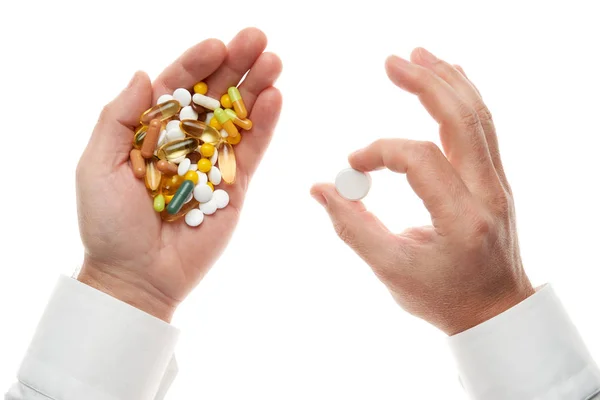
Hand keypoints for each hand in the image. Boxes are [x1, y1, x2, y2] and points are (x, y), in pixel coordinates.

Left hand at [76, 28, 281, 321]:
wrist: (137, 275)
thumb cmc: (108, 223)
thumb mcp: (97, 164)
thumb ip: (118, 118)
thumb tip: (142, 74)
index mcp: (151, 131)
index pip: (177, 87)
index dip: (196, 63)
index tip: (217, 44)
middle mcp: (185, 141)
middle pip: (214, 96)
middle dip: (237, 65)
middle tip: (258, 38)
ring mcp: (212, 162)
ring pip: (238, 118)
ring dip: (257, 88)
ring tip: (275, 61)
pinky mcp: (234, 185)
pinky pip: (251, 151)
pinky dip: (265, 125)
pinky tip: (275, 98)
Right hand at [311, 48, 533, 334]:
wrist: (496, 311)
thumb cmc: (443, 298)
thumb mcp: (391, 270)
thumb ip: (352, 227)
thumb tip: (321, 188)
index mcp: (462, 220)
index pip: (420, 160)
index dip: (380, 152)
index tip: (352, 167)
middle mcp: (489, 193)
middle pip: (462, 120)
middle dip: (425, 84)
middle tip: (392, 61)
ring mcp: (498, 183)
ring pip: (478, 116)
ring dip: (447, 81)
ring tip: (418, 56)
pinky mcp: (496, 179)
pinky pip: (483, 127)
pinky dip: (463, 97)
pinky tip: (446, 78)